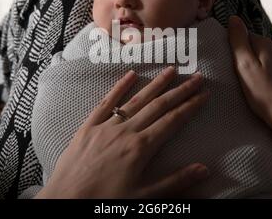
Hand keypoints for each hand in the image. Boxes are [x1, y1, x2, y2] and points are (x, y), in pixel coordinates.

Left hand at [35, 67, 209, 198]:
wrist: (67, 201)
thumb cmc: (106, 201)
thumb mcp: (144, 197)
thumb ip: (175, 182)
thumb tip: (204, 169)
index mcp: (142, 147)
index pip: (173, 121)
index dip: (190, 106)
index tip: (204, 93)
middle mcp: (127, 131)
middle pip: (159, 105)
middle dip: (180, 90)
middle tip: (195, 77)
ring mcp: (107, 126)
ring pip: (136, 100)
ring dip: (155, 84)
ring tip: (170, 70)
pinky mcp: (89, 125)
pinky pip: (106, 102)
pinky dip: (119, 87)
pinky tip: (131, 74)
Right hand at [228, 15, 271, 197]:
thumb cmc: (265, 94)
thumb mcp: (244, 66)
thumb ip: (238, 41)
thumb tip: (233, 18)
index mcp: (267, 45)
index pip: (246, 36)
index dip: (235, 48)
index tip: (229, 63)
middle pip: (258, 49)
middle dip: (248, 58)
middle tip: (238, 77)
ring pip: (269, 62)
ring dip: (260, 70)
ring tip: (253, 87)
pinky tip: (268, 93)